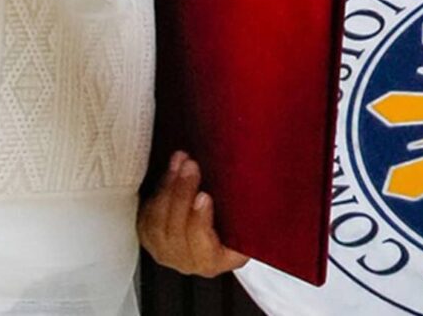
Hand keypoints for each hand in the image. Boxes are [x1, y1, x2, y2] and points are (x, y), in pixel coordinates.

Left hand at [141, 152, 246, 276]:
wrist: (213, 225)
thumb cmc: (236, 222)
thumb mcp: (250, 221)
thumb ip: (254, 212)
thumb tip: (275, 183)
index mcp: (215, 261)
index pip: (203, 248)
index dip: (200, 223)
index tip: (205, 197)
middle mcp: (187, 261)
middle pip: (177, 230)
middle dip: (183, 193)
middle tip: (191, 166)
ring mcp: (165, 251)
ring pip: (159, 222)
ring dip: (169, 187)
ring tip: (180, 161)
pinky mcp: (150, 236)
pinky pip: (148, 215)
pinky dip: (158, 190)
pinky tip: (170, 169)